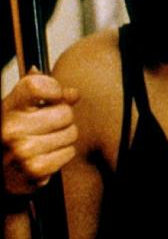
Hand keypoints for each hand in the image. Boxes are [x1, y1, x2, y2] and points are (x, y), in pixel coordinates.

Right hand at [2, 73, 79, 196]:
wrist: (1, 169)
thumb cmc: (16, 135)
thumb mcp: (23, 109)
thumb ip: (47, 95)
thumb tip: (73, 94)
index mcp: (9, 108)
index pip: (36, 85)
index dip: (53, 89)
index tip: (53, 97)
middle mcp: (11, 128)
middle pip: (64, 112)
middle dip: (63, 119)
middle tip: (49, 126)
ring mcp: (22, 149)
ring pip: (71, 133)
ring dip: (64, 138)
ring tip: (47, 142)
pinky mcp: (34, 169)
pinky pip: (69, 153)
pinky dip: (63, 155)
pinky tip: (48, 155)